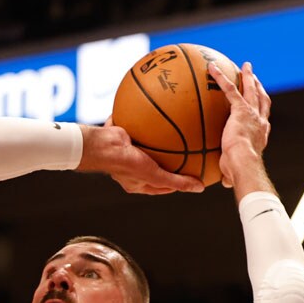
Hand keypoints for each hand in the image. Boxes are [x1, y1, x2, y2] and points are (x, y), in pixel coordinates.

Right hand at [79, 125, 203, 194]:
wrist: (103, 146)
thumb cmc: (127, 165)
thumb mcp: (156, 176)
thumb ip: (178, 182)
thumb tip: (200, 187)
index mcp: (137, 183)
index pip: (161, 186)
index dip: (176, 183)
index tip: (190, 176)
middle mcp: (131, 170)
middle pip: (154, 167)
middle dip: (168, 162)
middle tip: (185, 155)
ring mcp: (126, 153)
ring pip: (148, 147)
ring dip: (159, 141)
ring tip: (176, 133)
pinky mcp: (124, 136)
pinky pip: (139, 129)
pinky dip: (149, 123)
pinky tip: (163, 115)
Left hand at [212, 61, 270, 187]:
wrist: (244, 164)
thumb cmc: (239, 171)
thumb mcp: (234, 172)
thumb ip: (230, 173)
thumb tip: (225, 182)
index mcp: (261, 134)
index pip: (263, 118)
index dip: (261, 109)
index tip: (258, 103)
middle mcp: (260, 121)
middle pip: (262, 98)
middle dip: (259, 86)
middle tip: (255, 77)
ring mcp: (252, 113)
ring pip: (251, 89)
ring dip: (248, 76)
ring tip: (245, 66)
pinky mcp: (240, 110)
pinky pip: (230, 90)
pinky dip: (221, 78)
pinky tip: (212, 68)